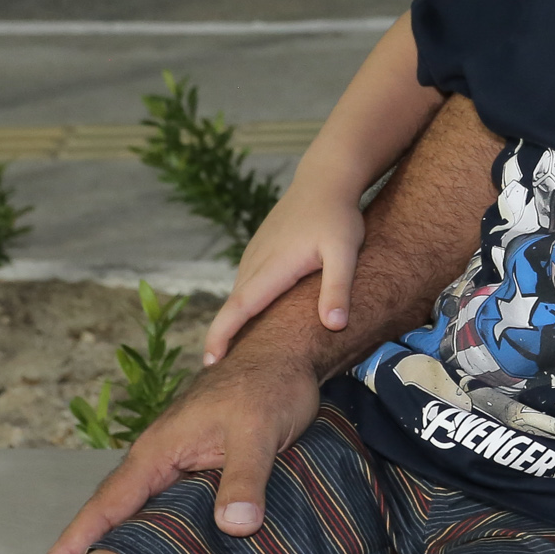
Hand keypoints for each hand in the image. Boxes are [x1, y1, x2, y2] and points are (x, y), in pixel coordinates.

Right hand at [29, 331, 323, 553]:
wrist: (284, 352)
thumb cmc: (269, 386)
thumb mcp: (259, 432)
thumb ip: (245, 478)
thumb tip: (234, 527)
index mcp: (158, 450)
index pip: (106, 505)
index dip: (74, 543)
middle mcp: (158, 456)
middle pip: (111, 510)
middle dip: (81, 550)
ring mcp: (176, 458)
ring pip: (138, 507)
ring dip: (116, 540)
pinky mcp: (197, 461)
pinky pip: (163, 502)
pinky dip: (151, 528)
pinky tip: (157, 553)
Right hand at [206, 181, 367, 363]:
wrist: (325, 178)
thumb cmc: (337, 215)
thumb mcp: (344, 251)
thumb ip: (338, 288)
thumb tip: (333, 326)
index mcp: (272, 269)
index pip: (239, 309)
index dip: (222, 336)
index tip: (209, 362)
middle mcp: (256, 263)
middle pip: (233, 308)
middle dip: (222, 339)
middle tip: (217, 375)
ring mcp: (255, 255)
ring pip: (239, 296)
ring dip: (232, 323)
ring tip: (231, 356)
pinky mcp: (261, 250)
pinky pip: (246, 284)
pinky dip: (242, 306)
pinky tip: (249, 321)